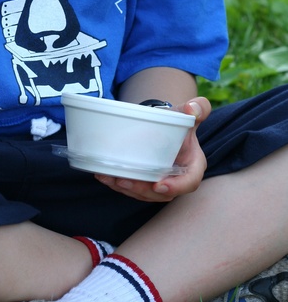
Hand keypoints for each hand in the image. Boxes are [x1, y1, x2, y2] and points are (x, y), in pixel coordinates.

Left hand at [94, 97, 210, 202]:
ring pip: (146, 194)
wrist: (163, 124)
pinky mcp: (147, 182)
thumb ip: (197, 107)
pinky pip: (135, 189)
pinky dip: (119, 185)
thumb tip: (194, 108)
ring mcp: (162, 182)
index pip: (189, 181)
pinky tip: (105, 176)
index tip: (158, 185)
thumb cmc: (178, 120)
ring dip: (128, 190)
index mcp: (192, 164)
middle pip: (163, 193)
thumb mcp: (187, 112)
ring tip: (110, 178)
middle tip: (124, 181)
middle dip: (143, 190)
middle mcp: (178, 178)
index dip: (176, 186)